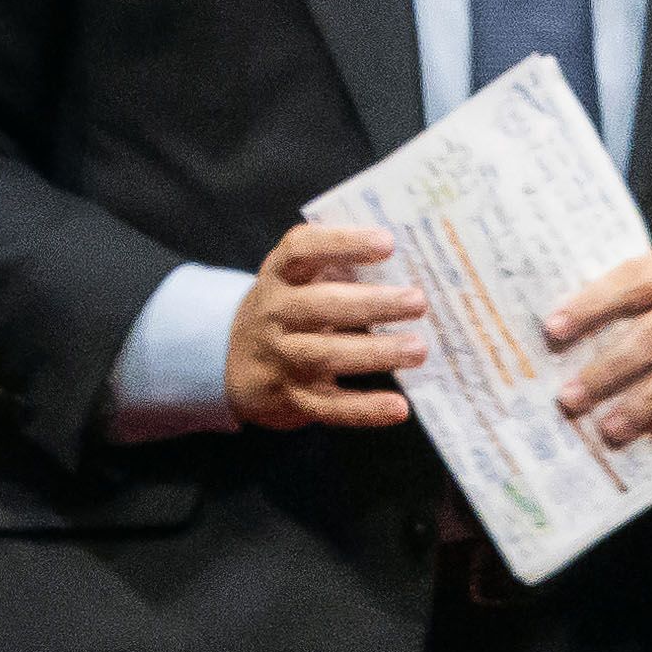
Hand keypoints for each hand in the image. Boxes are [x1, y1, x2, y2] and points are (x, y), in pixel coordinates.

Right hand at [223, 221, 428, 432]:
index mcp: (278, 276)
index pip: (301, 250)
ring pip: (325, 356)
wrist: (232, 365)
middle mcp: (273, 314)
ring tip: (418, 349)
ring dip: (375, 353)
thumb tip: (408, 265)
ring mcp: (280, 358)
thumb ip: (335, 269)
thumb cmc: (287, 313)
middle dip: (372, 303)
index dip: (342, 243)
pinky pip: (330, 408)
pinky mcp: (290, 399)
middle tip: (418, 301)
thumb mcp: (295, 283)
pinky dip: (365, 409)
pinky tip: (399, 407)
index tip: (387, 243)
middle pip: (319, 305)